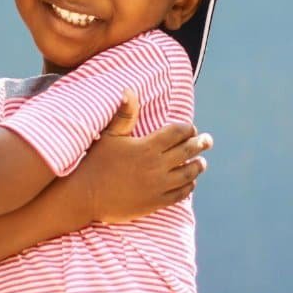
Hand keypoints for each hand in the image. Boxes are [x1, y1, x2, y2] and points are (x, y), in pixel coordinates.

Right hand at [65, 89, 212, 224]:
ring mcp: (158, 185)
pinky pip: (180, 194)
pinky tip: (190, 183)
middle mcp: (157, 165)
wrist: (85, 196)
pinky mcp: (155, 202)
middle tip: (208, 140)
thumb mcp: (109, 135)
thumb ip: (124, 114)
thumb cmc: (95, 162)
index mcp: (147, 146)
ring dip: (198, 166)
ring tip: (201, 162)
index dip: (187, 129)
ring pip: (188, 173)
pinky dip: (189, 186)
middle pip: (188, 151)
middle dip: (200, 144)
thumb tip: (130, 89)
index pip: (177, 133)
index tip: (191, 128)